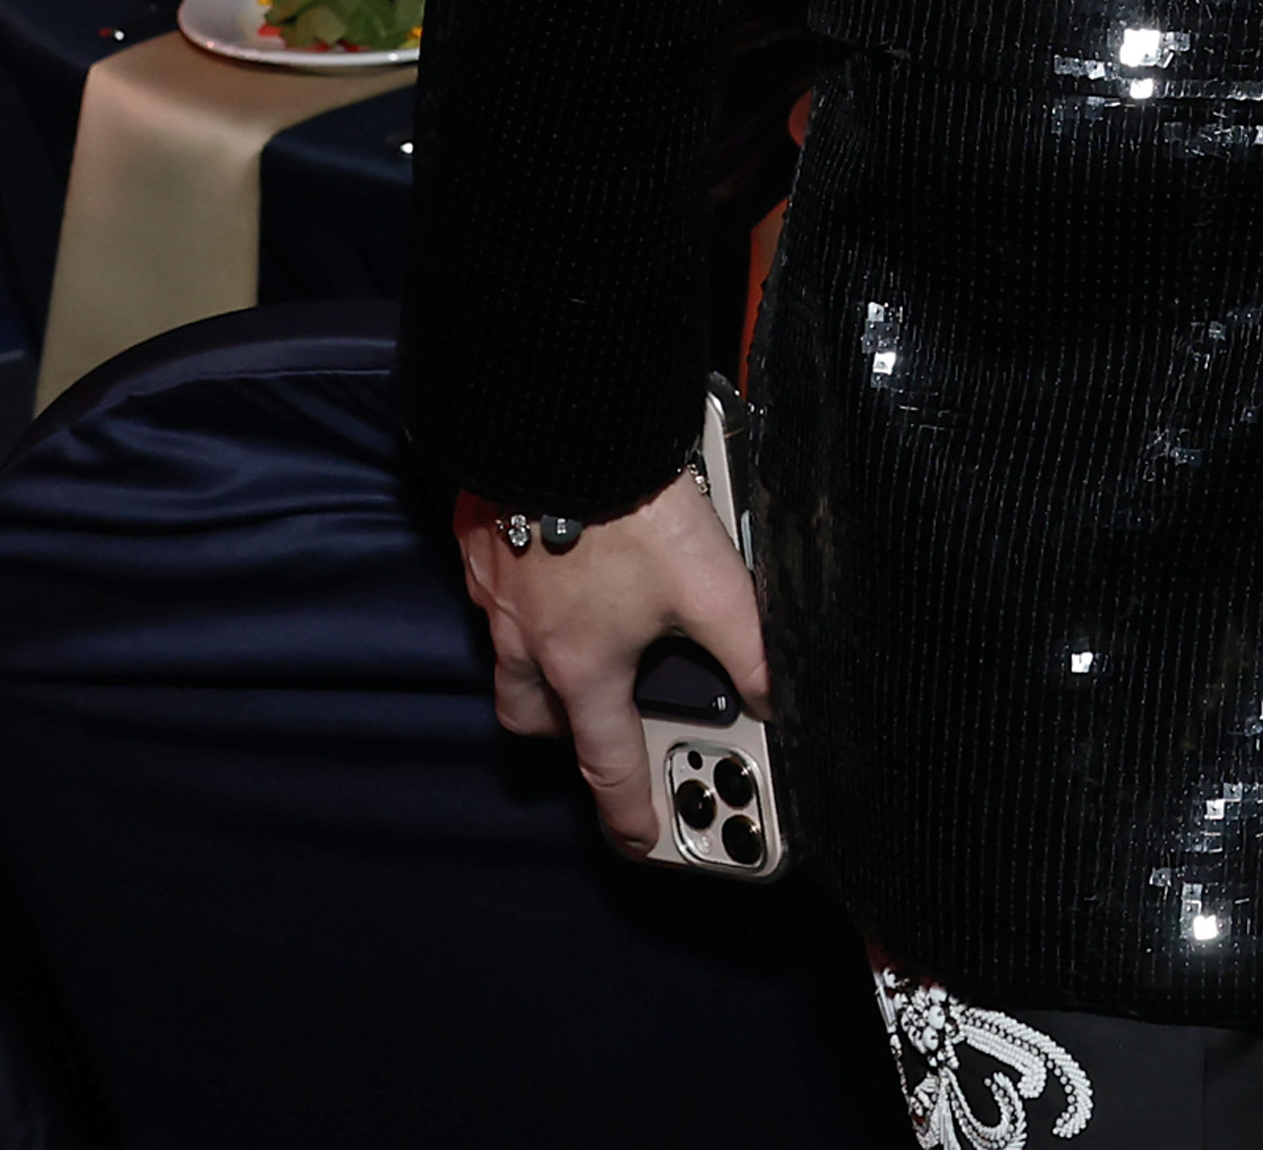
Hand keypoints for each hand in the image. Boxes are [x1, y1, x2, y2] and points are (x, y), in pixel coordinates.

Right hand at [456, 468, 767, 855]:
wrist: (559, 423)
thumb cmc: (628, 508)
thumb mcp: (712, 584)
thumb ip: (751, 646)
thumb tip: (781, 694)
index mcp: (583, 665)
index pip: (608, 761)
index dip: (628, 810)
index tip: (637, 839)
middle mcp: (528, 640)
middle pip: (534, 718)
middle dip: (566, 732)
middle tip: (603, 724)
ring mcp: (497, 591)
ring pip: (505, 656)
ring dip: (536, 667)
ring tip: (579, 643)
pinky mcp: (480, 539)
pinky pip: (490, 590)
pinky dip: (518, 593)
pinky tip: (551, 559)